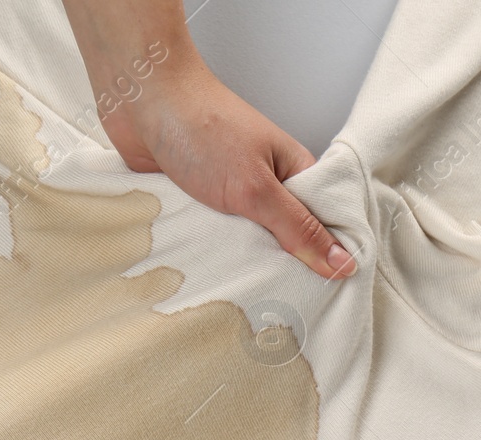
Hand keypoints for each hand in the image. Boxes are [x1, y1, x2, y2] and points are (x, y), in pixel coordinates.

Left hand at [59, 1, 355, 279]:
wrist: (138, 98)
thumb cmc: (201, 127)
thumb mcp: (257, 188)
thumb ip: (297, 229)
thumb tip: (341, 263)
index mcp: (294, 173)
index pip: (326, 225)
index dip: (330, 259)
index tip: (331, 293)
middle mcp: (266, 184)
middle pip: (286, 240)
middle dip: (280, 266)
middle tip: (284, 301)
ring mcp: (232, 193)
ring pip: (247, 242)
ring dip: (240, 259)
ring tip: (245, 291)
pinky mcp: (200, 201)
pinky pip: (214, 237)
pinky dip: (209, 249)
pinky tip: (209, 269)